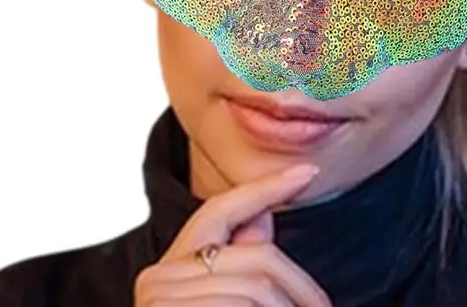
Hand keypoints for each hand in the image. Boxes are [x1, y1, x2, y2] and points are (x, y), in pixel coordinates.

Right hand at [133, 163, 332, 306]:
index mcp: (171, 266)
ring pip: (259, 290)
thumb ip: (240, 262)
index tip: (308, 172)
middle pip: (257, 259)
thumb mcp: (222, 299)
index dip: (265, 188)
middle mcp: (158, 279)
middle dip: (303, 287)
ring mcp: (161, 301)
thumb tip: (266, 214)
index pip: (222, 209)